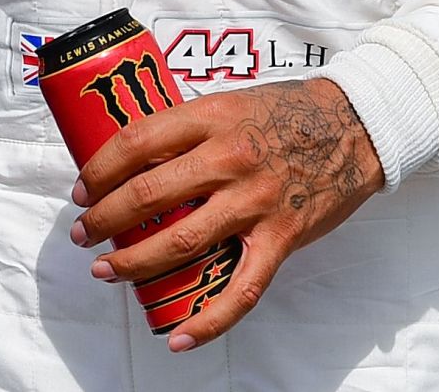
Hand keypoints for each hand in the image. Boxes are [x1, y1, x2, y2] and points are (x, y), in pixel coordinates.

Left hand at [70, 75, 383, 350]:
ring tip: (106, 270)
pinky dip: (210, 320)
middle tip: (83, 234)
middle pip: (148, 194)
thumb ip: (187, 129)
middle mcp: (228, 159)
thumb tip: (133, 155)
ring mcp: (255, 202)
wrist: (356, 127)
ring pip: (182, 241)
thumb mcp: (227, 102)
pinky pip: (243, 289)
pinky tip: (179, 337)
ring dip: (134, 261)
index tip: (81, 190)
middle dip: (104, 219)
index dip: (98, 170)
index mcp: (209, 118)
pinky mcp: (282, 238)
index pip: (135, 143)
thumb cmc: (285, 111)